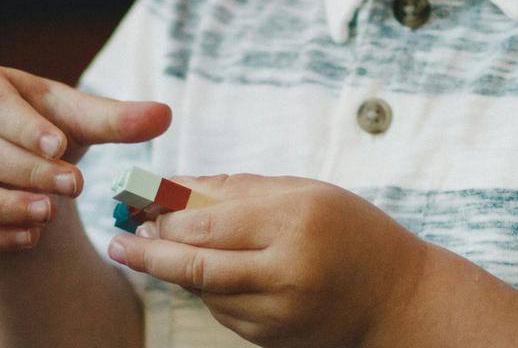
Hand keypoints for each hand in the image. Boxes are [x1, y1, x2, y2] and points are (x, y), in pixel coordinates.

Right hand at [0, 63, 169, 250]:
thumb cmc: (42, 126)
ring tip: (48, 215)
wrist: (10, 160)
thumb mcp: (76, 118)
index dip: (25, 127)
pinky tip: (29, 238)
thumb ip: (115, 119)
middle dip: (26, 170)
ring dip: (3, 207)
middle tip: (72, 185)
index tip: (60, 146)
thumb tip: (164, 115)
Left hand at [107, 174, 428, 346]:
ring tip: (160, 249)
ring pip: (204, 292)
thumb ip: (238, 188)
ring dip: (176, 270)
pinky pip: (223, 312)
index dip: (163, 214)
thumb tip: (172, 186)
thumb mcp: (304, 193)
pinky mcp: (273, 339)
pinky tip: (214, 273)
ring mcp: (279, 312)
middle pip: (194, 265)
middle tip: (120, 240)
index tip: (134, 204)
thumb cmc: (350, 231)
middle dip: (149, 251)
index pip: (208, 221)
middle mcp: (286, 270)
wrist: (398, 298)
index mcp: (295, 221)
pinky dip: (209, 291)